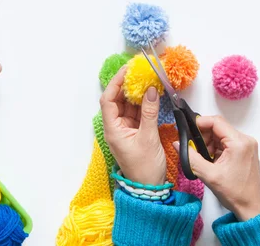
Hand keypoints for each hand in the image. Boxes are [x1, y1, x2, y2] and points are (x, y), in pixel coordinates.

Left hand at [100, 67, 166, 185]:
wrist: (150, 189)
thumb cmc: (144, 168)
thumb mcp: (148, 138)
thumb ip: (149, 112)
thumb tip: (151, 90)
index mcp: (113, 129)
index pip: (108, 100)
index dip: (116, 83)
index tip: (127, 70)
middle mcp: (116, 127)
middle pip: (118, 100)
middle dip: (127, 85)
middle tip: (139, 71)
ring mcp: (126, 129)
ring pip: (128, 105)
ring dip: (137, 92)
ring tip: (147, 79)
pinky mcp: (135, 131)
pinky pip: (137, 112)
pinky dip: (143, 102)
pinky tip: (151, 93)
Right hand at [177, 115, 259, 221]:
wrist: (252, 209)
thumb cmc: (235, 194)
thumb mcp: (209, 176)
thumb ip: (191, 158)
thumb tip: (177, 143)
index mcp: (239, 142)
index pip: (216, 122)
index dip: (200, 124)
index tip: (189, 132)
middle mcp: (245, 140)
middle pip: (219, 128)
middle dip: (204, 137)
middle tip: (195, 151)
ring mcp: (247, 145)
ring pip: (222, 135)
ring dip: (210, 144)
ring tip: (205, 159)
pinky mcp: (246, 151)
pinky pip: (227, 143)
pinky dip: (217, 149)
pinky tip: (213, 161)